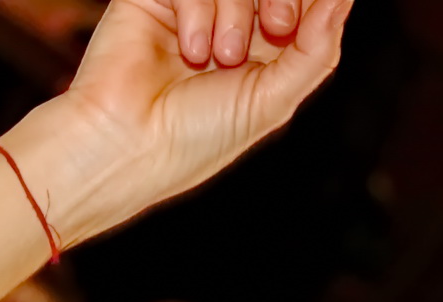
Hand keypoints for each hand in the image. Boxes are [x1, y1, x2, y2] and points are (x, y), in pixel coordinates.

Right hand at [0, 0, 352, 246]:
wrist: (125, 146)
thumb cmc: (195, 140)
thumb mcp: (273, 101)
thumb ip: (317, 49)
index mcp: (262, 56)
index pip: (301, 6)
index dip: (310, 4)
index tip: (297, 24)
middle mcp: (228, 27)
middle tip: (275, 27)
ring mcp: (190, 8)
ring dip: (236, 10)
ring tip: (217, 56)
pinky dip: (198, 6)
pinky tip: (187, 48)